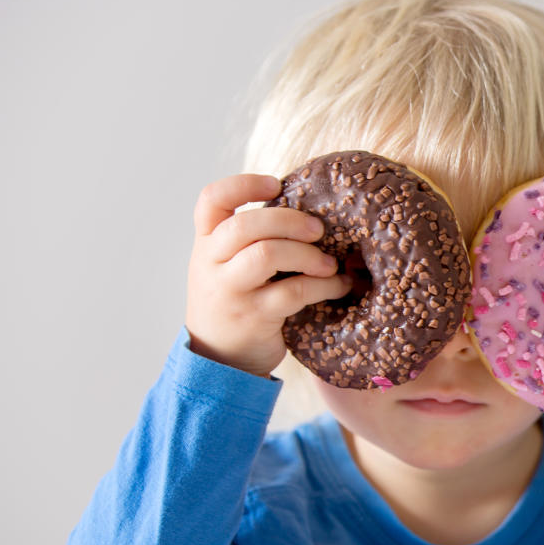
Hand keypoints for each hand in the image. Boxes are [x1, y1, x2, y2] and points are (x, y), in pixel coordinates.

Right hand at [185, 174, 350, 377]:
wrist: (218, 360)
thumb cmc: (235, 302)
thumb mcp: (227, 266)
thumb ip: (249, 240)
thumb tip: (308, 210)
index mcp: (206, 244)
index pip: (211, 200)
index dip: (243, 185)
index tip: (275, 184)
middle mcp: (210, 264)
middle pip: (244, 225)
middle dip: (289, 220)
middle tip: (319, 230)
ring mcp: (229, 292)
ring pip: (266, 254)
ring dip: (307, 255)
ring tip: (329, 264)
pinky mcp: (252, 318)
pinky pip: (292, 292)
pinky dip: (323, 286)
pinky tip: (338, 285)